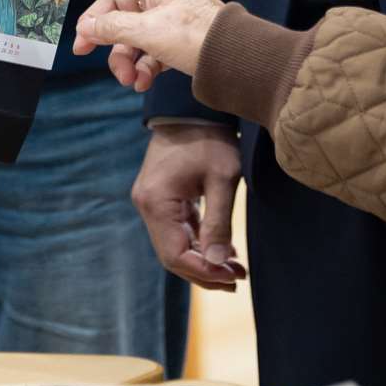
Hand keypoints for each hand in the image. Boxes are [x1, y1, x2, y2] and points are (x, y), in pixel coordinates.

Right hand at [66, 0, 223, 85]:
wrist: (236, 61)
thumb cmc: (198, 36)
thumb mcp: (148, 32)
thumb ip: (113, 28)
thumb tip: (88, 29)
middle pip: (116, 4)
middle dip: (102, 32)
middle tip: (83, 50)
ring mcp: (167, 13)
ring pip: (130, 31)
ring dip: (123, 58)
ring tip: (128, 79)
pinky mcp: (175, 35)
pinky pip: (148, 47)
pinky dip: (142, 65)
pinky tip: (143, 82)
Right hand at [130, 121, 245, 290]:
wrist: (191, 107)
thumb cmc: (210, 138)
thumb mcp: (222, 178)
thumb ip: (219, 223)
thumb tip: (220, 264)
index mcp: (157, 202)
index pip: (175, 254)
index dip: (204, 272)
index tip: (234, 277)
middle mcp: (146, 206)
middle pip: (172, 255)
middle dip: (205, 271)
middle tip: (239, 277)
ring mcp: (150, 202)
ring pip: (174, 245)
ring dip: (203, 259)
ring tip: (236, 268)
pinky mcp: (160, 198)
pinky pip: (176, 230)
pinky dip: (198, 243)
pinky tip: (223, 250)